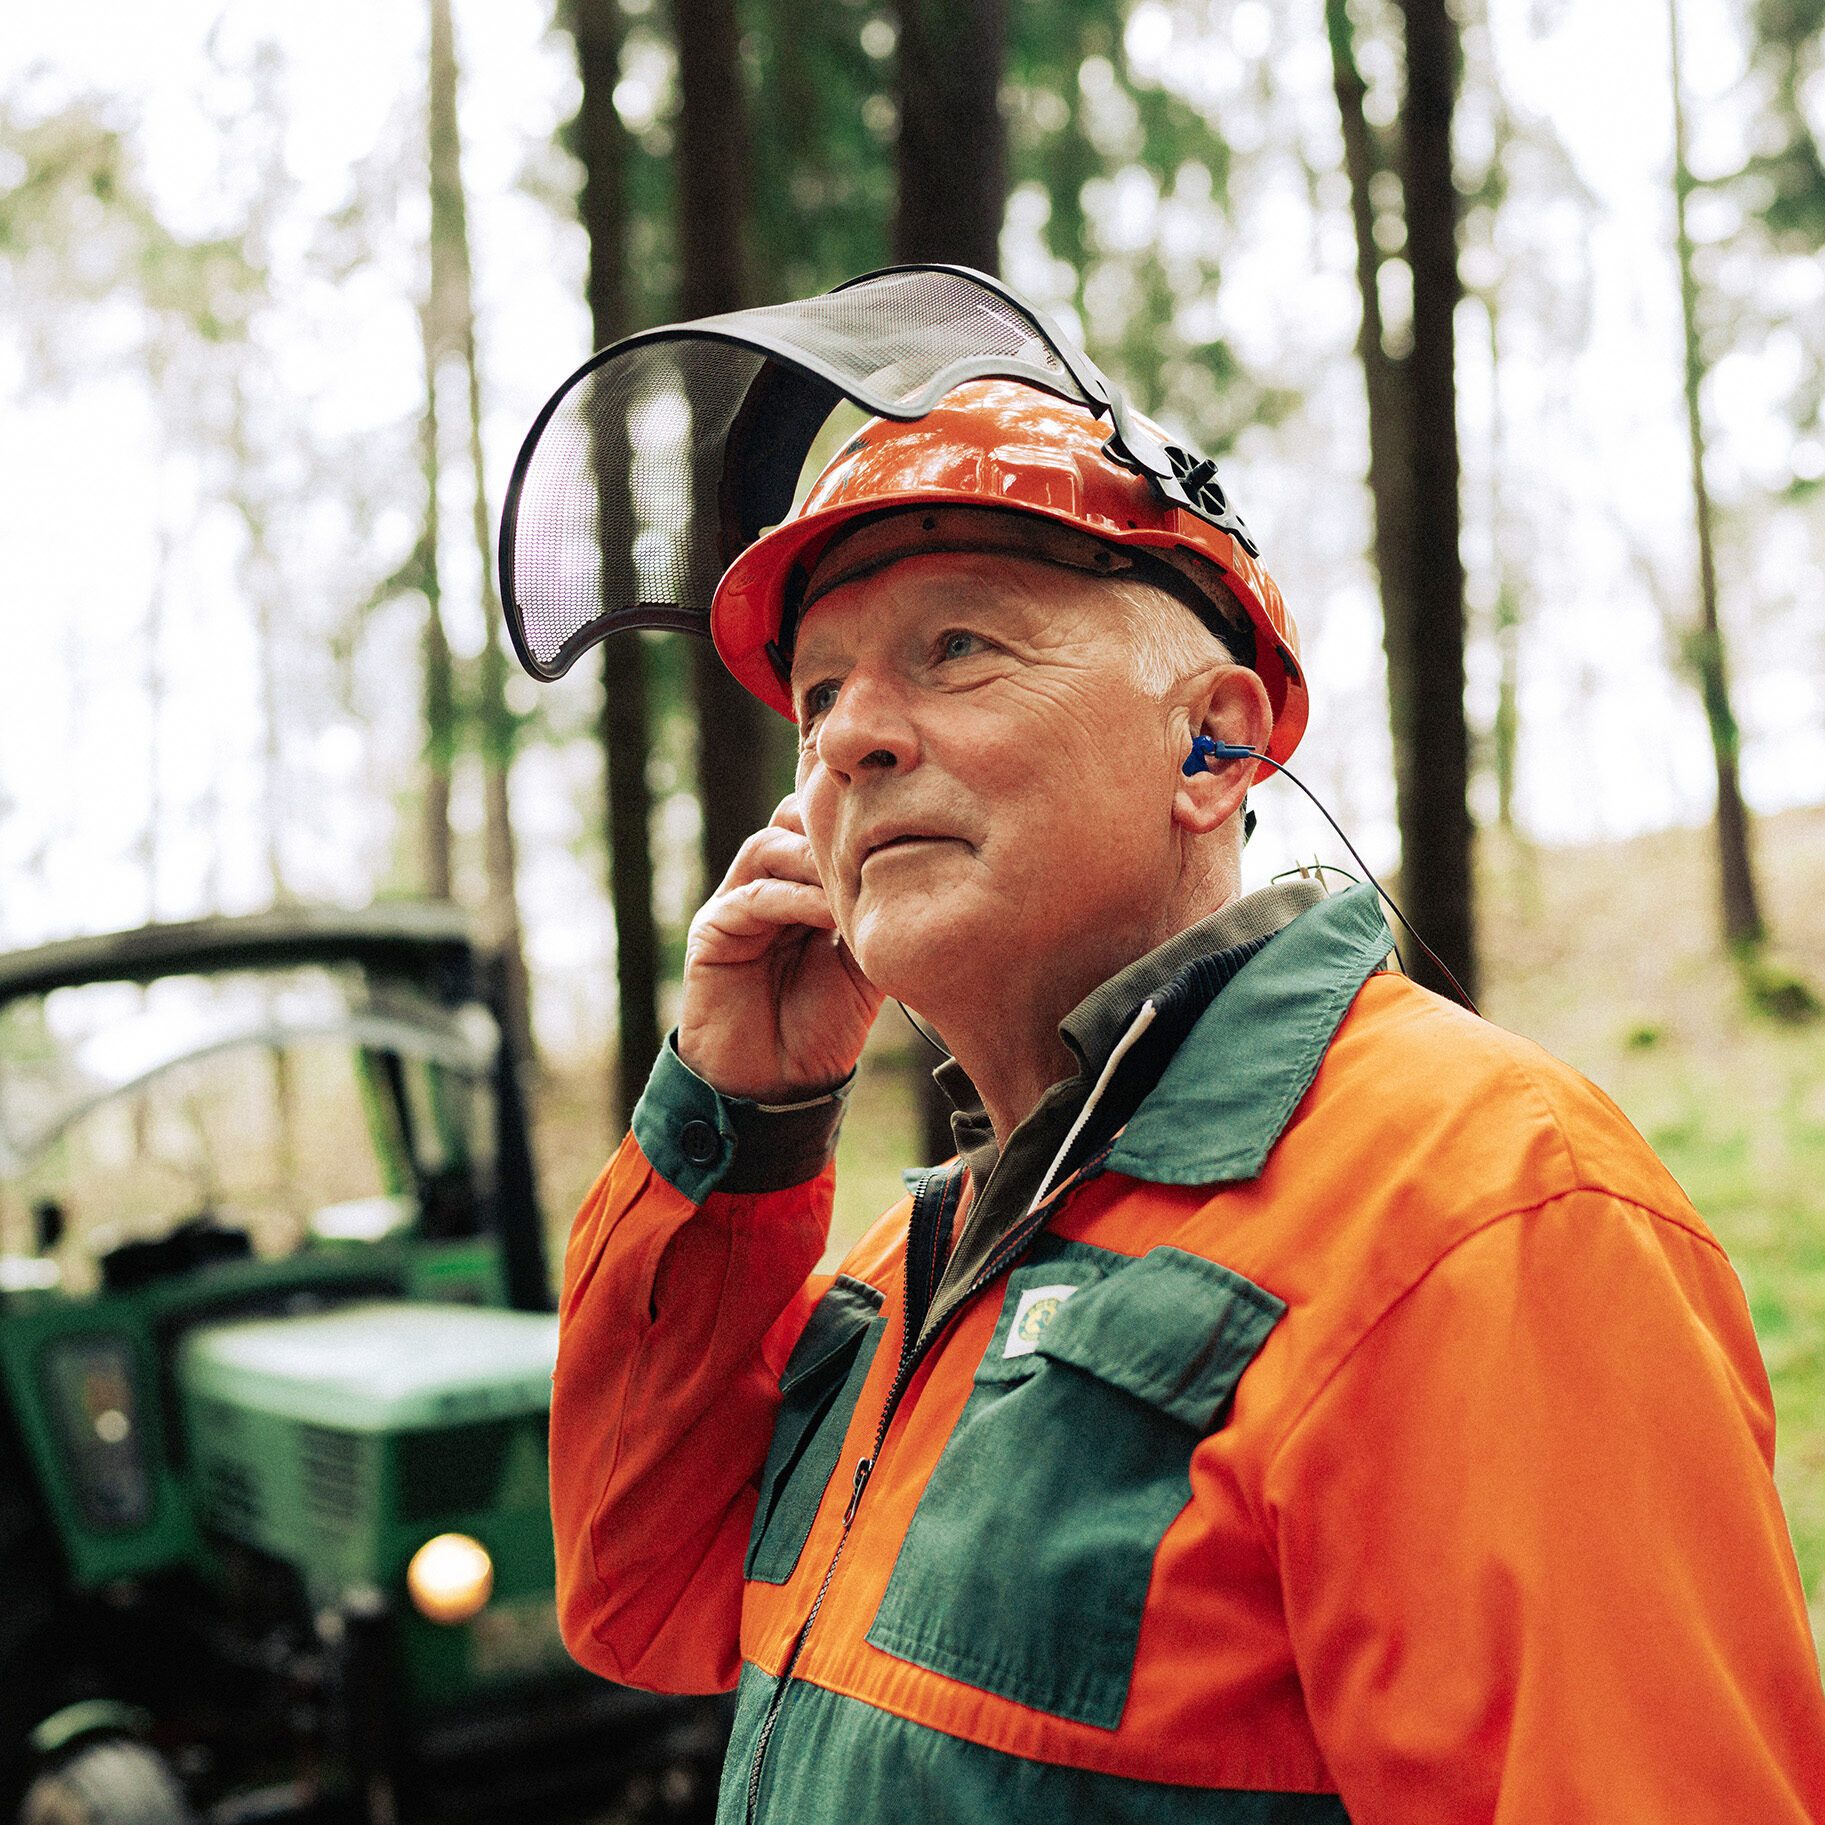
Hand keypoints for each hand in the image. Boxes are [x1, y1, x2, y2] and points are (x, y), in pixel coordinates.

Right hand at [677, 796, 884, 1101]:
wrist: (775, 1084)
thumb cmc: (823, 1027)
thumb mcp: (866, 967)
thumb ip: (880, 920)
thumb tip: (923, 878)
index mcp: (803, 885)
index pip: (822, 825)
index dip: (854, 817)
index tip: (902, 824)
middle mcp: (768, 884)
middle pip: (791, 819)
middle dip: (831, 825)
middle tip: (878, 842)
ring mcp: (737, 902)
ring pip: (770, 846)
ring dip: (814, 859)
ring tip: (855, 879)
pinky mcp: (713, 930)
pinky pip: (752, 897)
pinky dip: (793, 898)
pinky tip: (829, 914)